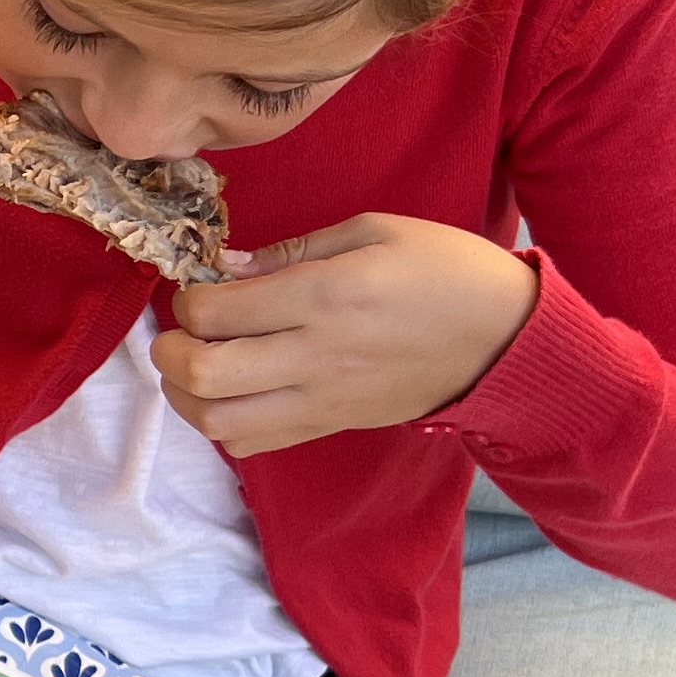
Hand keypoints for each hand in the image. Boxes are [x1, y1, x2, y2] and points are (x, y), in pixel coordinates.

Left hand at [152, 214, 537, 456]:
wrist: (506, 339)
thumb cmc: (445, 271)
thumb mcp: (375, 231)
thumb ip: (293, 249)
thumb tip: (227, 267)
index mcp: (326, 296)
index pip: (215, 312)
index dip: (187, 299)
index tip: (200, 286)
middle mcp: (316, 355)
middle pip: (203, 374)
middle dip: (168, 352)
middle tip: (177, 332)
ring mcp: (322, 399)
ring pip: (219, 422)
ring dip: (186, 396)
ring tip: (194, 366)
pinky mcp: (331, 426)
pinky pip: (253, 445)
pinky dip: (223, 424)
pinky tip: (231, 393)